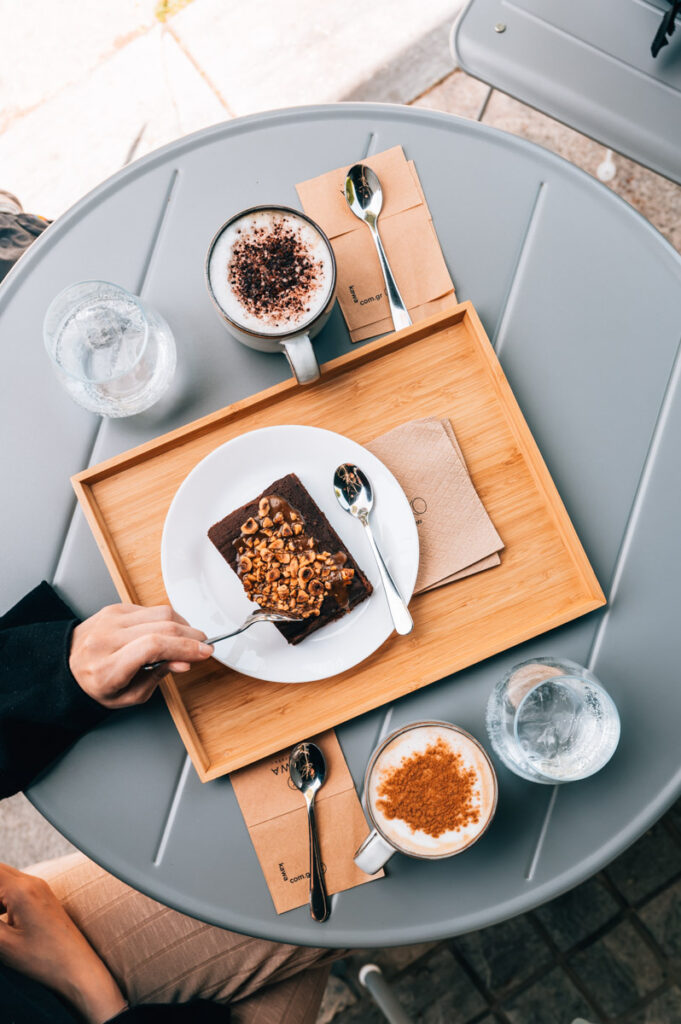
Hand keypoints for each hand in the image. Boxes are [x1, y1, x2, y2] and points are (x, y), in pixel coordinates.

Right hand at [0, 864, 126, 1022]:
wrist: (78, 967)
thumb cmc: (44, 958)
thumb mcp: (4, 943)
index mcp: (21, 889)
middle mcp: (32, 882)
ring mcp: (40, 888)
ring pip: (6, 881)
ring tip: (1, 926)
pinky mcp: (43, 898)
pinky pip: (16, 890)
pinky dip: (3, 901)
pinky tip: (2, 922)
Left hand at [70, 603, 213, 707]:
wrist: (66, 663)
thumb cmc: (96, 684)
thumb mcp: (127, 696)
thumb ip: (157, 678)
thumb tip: (183, 662)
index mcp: (107, 667)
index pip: (152, 647)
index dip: (184, 647)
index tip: (204, 652)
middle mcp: (106, 639)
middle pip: (161, 627)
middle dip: (191, 636)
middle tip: (203, 647)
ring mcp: (110, 619)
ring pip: (160, 613)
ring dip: (183, 625)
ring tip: (189, 639)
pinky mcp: (115, 608)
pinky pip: (151, 609)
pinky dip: (168, 620)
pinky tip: (172, 631)